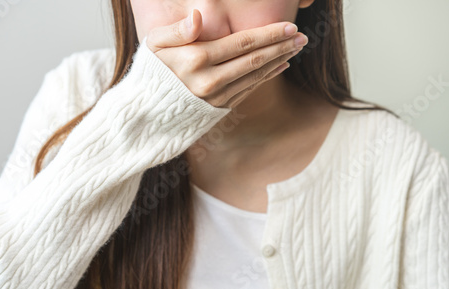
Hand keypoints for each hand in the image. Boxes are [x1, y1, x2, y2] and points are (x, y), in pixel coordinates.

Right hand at [146, 9, 307, 108]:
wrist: (146, 111)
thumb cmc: (150, 72)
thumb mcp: (154, 44)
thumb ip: (177, 30)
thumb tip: (199, 17)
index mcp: (197, 58)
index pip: (243, 42)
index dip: (269, 34)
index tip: (290, 27)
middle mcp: (210, 79)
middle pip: (255, 59)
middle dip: (282, 46)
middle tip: (302, 37)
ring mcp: (216, 97)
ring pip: (255, 75)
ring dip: (279, 60)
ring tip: (295, 49)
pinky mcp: (219, 109)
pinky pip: (249, 90)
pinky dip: (266, 77)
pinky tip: (279, 67)